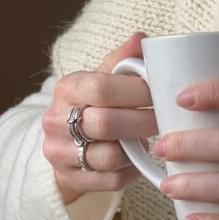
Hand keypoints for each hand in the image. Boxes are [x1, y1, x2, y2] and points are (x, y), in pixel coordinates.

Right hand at [43, 33, 157, 205]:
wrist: (64, 142)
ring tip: (149, 139)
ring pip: (109, 156)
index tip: (158, 93)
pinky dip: (131, 171)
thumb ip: (122, 61)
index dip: (136, 92)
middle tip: (163, 119)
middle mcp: (55, 120)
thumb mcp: (102, 78)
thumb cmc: (93, 104)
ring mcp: (59, 153)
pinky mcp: (70, 179)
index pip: (102, 88)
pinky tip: (138, 159)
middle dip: (143, 122)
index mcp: (67, 88)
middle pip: (106, 124)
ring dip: (137, 149)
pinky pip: (110, 180)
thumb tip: (141, 38)